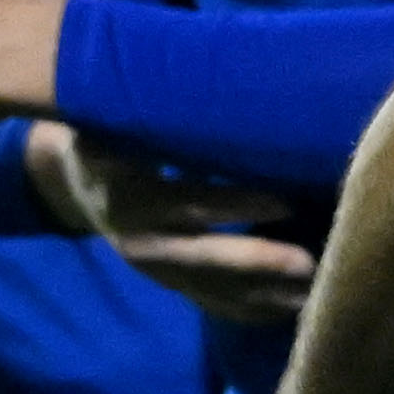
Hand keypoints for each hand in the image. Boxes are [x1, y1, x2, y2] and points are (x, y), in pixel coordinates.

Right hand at [27, 123, 320, 326]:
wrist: (74, 181)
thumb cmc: (113, 134)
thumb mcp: (117, 119)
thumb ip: (156, 112)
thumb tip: (220, 85)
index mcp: (128, 196)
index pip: (188, 203)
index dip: (233, 205)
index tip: (284, 201)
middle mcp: (140, 241)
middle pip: (204, 258)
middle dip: (258, 262)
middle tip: (310, 264)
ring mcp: (155, 270)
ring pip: (213, 289)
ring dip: (265, 294)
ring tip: (319, 292)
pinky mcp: (170, 284)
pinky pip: (212, 304)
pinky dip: (253, 309)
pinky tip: (296, 309)